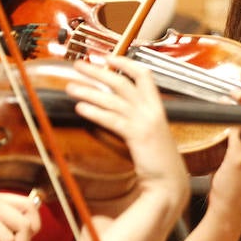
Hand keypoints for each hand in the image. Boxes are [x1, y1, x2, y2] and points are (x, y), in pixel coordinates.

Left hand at [66, 56, 186, 204]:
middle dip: (97, 71)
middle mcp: (152, 110)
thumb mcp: (152, 136)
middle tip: (78, 65)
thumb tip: (117, 113)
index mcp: (157, 107)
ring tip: (70, 87)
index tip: (108, 57)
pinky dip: (95, 112)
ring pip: (112, 99)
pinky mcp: (138, 136)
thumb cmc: (160, 163)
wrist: (170, 183)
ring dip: (89, 91)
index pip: (144, 75)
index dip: (125, 63)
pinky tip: (81, 108)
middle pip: (122, 82)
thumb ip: (138, 122)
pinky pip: (112, 119)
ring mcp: (145, 122)